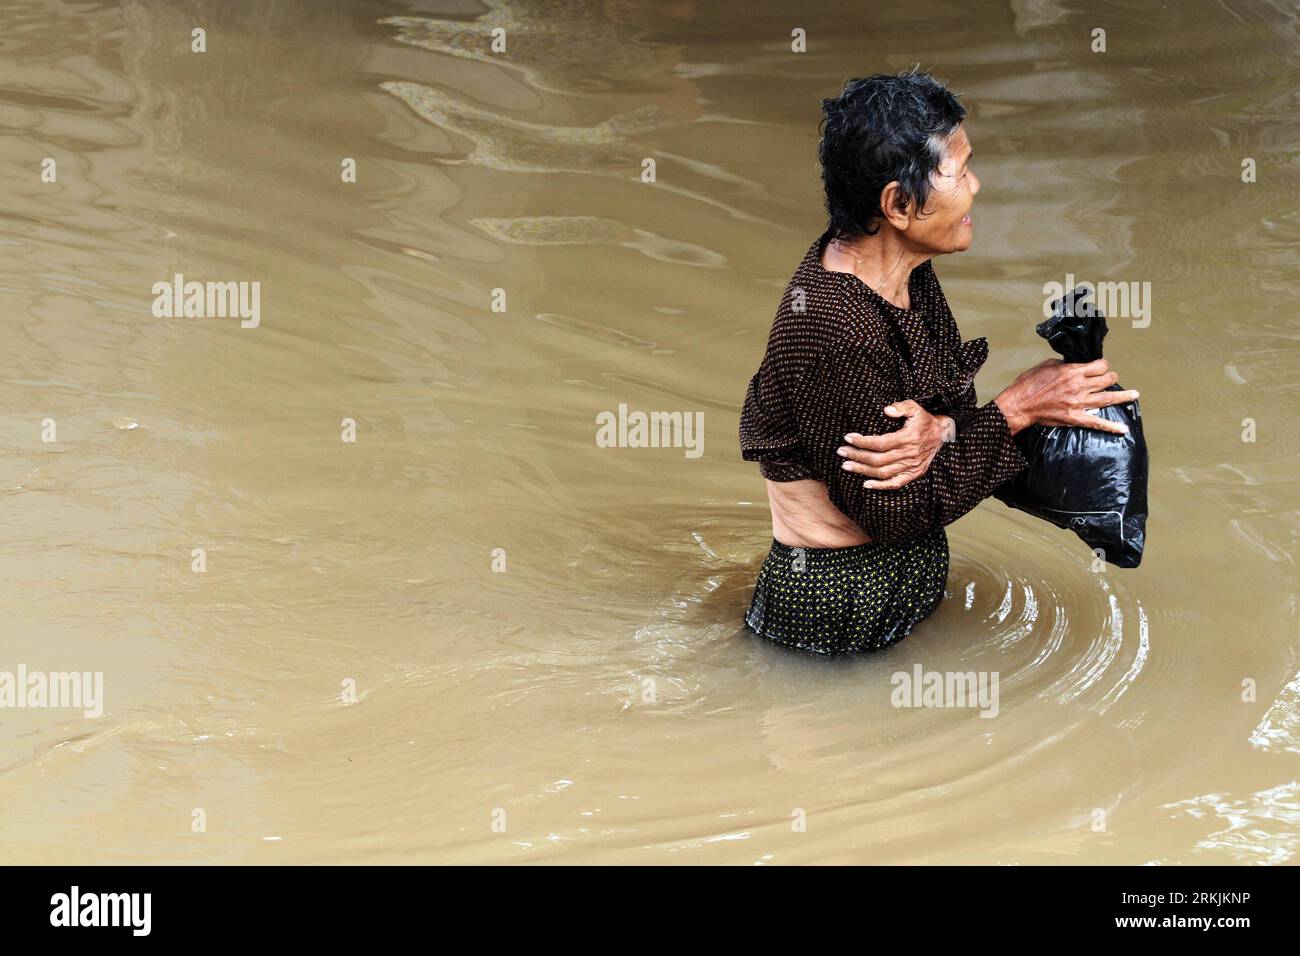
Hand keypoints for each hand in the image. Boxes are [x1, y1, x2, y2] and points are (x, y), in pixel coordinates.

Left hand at [837, 400, 955, 489]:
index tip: (847, 438)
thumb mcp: (915, 407)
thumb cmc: (923, 419)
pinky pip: (895, 484)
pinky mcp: (914, 474)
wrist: (942, 434)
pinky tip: (865, 484)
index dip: (862, 442)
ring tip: (846, 465)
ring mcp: (912, 466)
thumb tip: (886, 409)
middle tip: (841, 451)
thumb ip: (901, 407)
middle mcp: (909, 454)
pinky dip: (880, 486)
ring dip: (863, 471)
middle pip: (878, 459)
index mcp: (908, 438)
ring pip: (883, 473)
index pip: (880, 443)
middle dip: (857, 456)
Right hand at [994, 358, 1137, 435]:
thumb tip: (1073, 365)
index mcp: (1072, 371)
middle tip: (1110, 380)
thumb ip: (1063, 365)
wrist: (1019, 405)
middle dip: (1111, 377)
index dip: (1103, 366)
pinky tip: (1123, 429)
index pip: (1100, 365)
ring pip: (1108, 398)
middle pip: (1107, 379)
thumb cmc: (1028, 384)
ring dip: (1123, 396)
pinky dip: (1111, 427)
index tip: (1101, 368)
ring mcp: (1079, 402)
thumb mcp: (1045, 366)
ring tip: (1134, 395)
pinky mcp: (1075, 418)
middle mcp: (1079, 386)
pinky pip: (1097, 423)